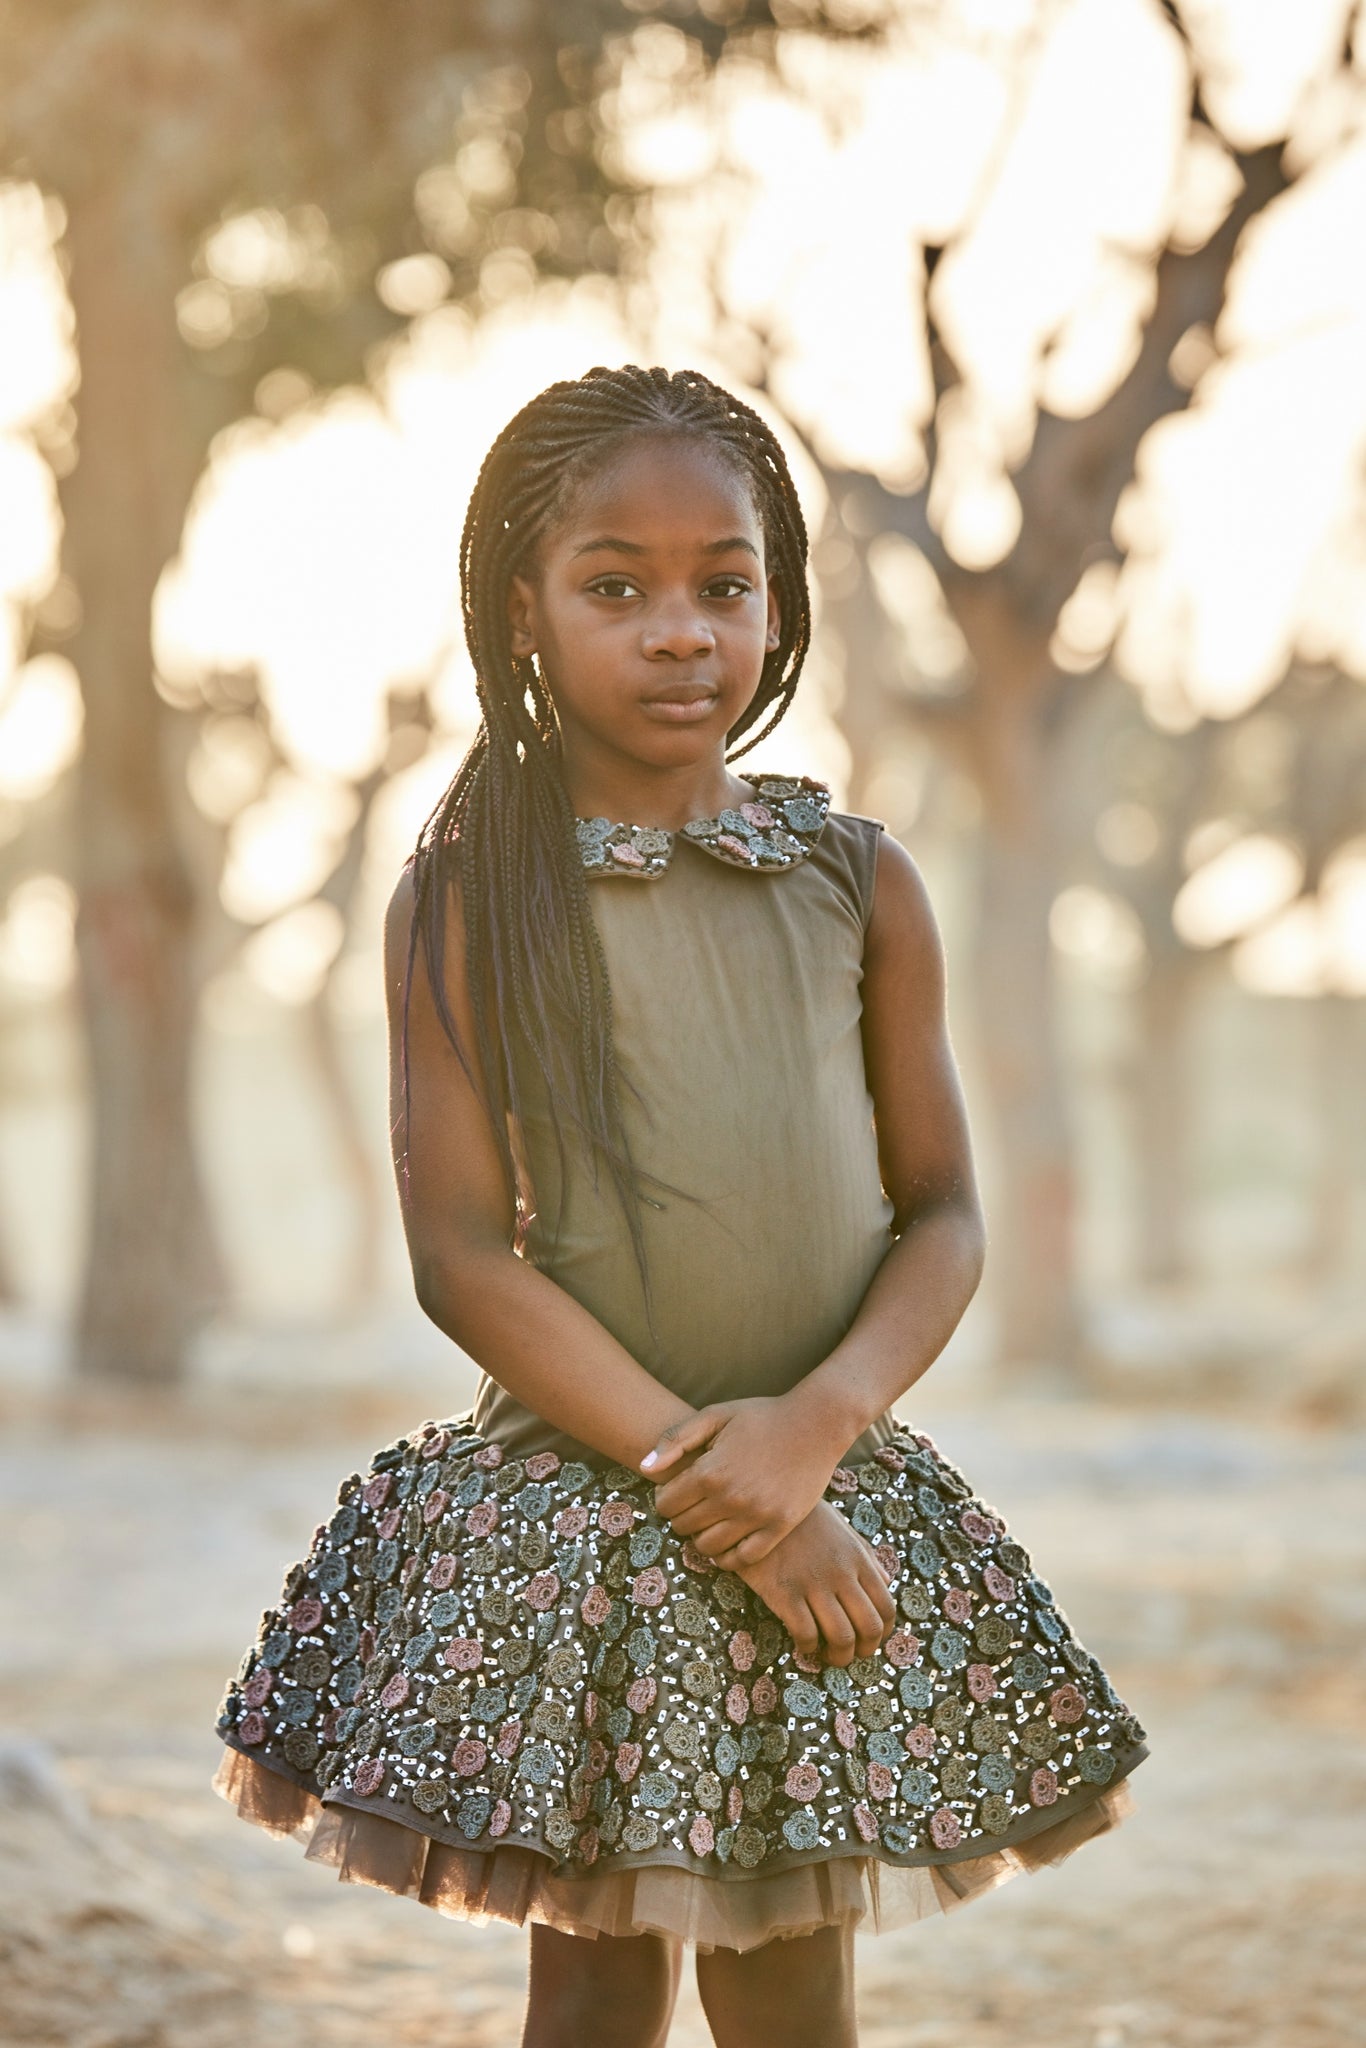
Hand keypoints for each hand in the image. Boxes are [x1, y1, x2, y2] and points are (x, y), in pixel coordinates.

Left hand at [642, 1395, 844, 1569]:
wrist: (816, 1424)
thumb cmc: (762, 1416)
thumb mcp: (715, 1415)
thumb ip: (676, 1439)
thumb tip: (644, 1468)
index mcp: (710, 1471)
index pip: (666, 1504)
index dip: (665, 1498)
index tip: (675, 1490)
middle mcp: (730, 1498)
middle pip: (684, 1527)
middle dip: (681, 1517)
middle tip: (693, 1505)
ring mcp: (756, 1516)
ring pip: (708, 1547)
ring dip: (701, 1538)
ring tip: (709, 1522)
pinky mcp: (779, 1527)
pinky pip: (743, 1559)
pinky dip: (728, 1558)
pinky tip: (727, 1544)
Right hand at [732, 1501, 895, 1667]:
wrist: (761, 1502)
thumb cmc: (803, 1518)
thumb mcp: (842, 1529)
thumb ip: (866, 1556)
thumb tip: (888, 1582)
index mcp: (858, 1559)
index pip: (886, 1608)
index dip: (882, 1634)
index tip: (868, 1641)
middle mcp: (842, 1574)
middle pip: (868, 1627)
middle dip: (863, 1651)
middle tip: (850, 1655)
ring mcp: (813, 1583)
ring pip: (841, 1637)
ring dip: (838, 1657)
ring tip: (827, 1656)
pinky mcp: (784, 1592)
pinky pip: (806, 1633)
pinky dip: (808, 1647)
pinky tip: (802, 1643)